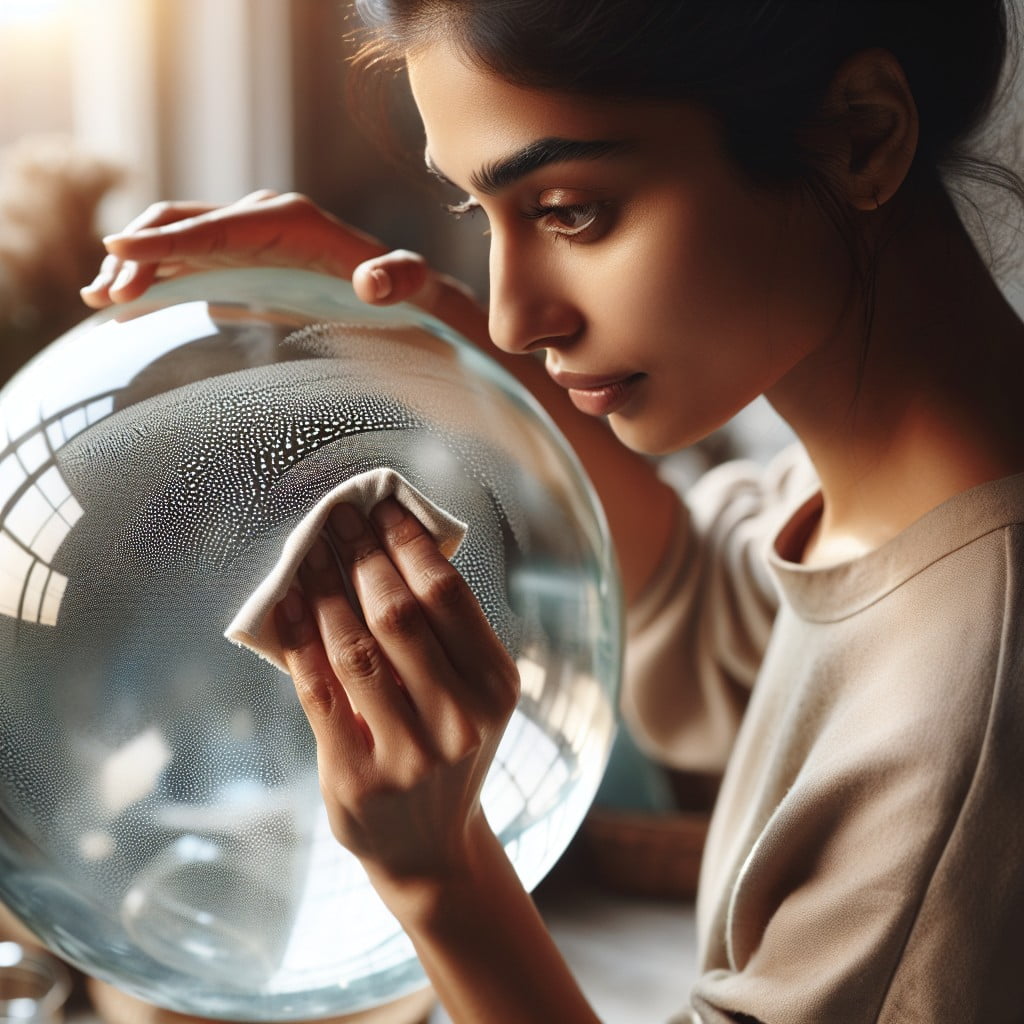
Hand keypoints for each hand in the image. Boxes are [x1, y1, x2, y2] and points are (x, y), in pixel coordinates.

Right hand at [80, 189, 446, 312]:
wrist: (400, 290)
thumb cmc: (405, 286)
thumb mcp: (410, 283)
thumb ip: (396, 279)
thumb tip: (373, 285)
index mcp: (289, 219)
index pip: (218, 227)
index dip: (170, 239)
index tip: (120, 245)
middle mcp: (259, 219)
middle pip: (184, 226)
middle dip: (142, 254)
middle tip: (107, 293)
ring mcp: (245, 240)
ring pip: (176, 244)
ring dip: (137, 267)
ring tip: (99, 298)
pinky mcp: (240, 262)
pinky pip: (186, 266)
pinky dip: (154, 280)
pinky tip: (124, 305)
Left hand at [273, 496, 519, 887]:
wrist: (429, 847)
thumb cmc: (447, 748)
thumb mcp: (471, 696)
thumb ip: (443, 636)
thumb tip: (391, 547)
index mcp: (495, 686)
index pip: (447, 595)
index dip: (408, 543)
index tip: (381, 508)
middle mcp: (459, 719)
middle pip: (399, 615)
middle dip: (362, 556)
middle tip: (337, 518)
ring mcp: (409, 754)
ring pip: (354, 650)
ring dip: (324, 592)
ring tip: (308, 554)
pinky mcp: (356, 778)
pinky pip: (318, 693)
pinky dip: (298, 643)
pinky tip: (287, 608)